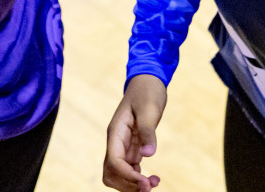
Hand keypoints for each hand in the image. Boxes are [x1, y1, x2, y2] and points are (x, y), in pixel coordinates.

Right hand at [103, 74, 167, 191]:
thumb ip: (148, 132)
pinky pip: (129, 169)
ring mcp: (123, 145)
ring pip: (118, 174)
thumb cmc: (147, 92)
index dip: (128, 176)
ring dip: (132, 184)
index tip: (147, 183)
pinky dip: (138, 178)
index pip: (114, 161)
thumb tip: (148, 155)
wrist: (147, 82)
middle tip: (149, 187)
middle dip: (127, 185)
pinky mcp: (131, 147)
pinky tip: (153, 178)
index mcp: (116, 132)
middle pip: (111, 173)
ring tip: (153, 183)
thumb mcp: (149, 109)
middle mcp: (116, 141)